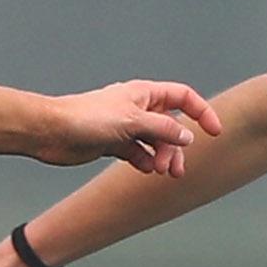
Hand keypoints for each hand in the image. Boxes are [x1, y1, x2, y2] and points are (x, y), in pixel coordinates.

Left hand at [35, 80, 224, 175]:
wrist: (52, 132)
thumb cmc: (87, 118)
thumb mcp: (133, 121)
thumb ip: (164, 128)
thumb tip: (188, 137)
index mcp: (144, 93)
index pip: (182, 97)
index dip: (201, 112)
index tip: (214, 132)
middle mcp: (137, 108)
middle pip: (170, 126)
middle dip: (177, 147)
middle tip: (174, 169)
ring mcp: (126, 127)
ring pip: (155, 143)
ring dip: (163, 158)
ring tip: (161, 173)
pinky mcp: (113, 144)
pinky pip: (138, 154)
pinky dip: (144, 162)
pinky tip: (143, 169)